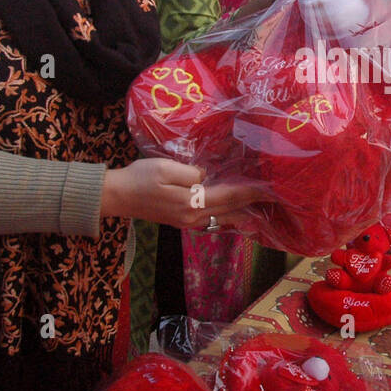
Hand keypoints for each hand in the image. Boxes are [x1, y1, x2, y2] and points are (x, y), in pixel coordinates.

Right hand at [100, 158, 259, 229]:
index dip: (252, 191)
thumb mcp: (165, 168)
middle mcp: (194, 217)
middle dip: (252, 203)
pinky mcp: (182, 221)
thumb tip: (207, 177)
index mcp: (192, 203)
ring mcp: (188, 222)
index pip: (230, 196)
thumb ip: (191, 174)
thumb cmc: (139, 178)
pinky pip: (213, 220)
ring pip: (223, 218)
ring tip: (261, 208)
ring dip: (243, 212)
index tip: (271, 188)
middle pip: (230, 209)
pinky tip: (236, 214)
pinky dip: (228, 216)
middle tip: (274, 198)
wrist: (117, 197)